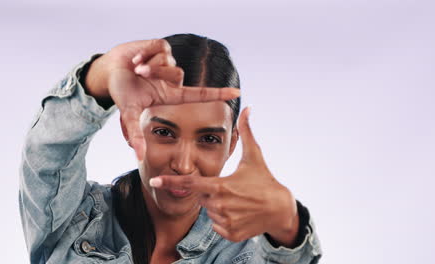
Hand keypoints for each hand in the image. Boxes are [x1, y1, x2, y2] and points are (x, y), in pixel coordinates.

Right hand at [85, 39, 239, 159]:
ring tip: (135, 67)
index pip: (199, 95)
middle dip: (155, 72)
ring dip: (148, 63)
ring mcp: (168, 62)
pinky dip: (144, 52)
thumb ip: (135, 134)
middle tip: (138, 73)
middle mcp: (173, 79)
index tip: (237, 93)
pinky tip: (135, 58)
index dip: (218, 94)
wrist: (109, 72)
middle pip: (177, 74)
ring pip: (168, 61)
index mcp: (170, 94)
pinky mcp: (160, 46)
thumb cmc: (123, 92)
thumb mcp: (129, 113)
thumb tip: (138, 156)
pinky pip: (159, 48)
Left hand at [149, 107, 299, 245]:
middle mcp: (220, 205)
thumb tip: (247, 108)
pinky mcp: (230, 234)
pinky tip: (238, 212)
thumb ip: (246, 131)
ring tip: (237, 200)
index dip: (171, 181)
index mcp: (221, 186)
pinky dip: (224, 219)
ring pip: (209, 211)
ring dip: (218, 205)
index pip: (190, 183)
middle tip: (230, 188)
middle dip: (211, 192)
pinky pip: (216, 225)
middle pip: (201, 197)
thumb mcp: (255, 155)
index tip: (154, 181)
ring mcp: (225, 221)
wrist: (281, 209)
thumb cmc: (265, 180)